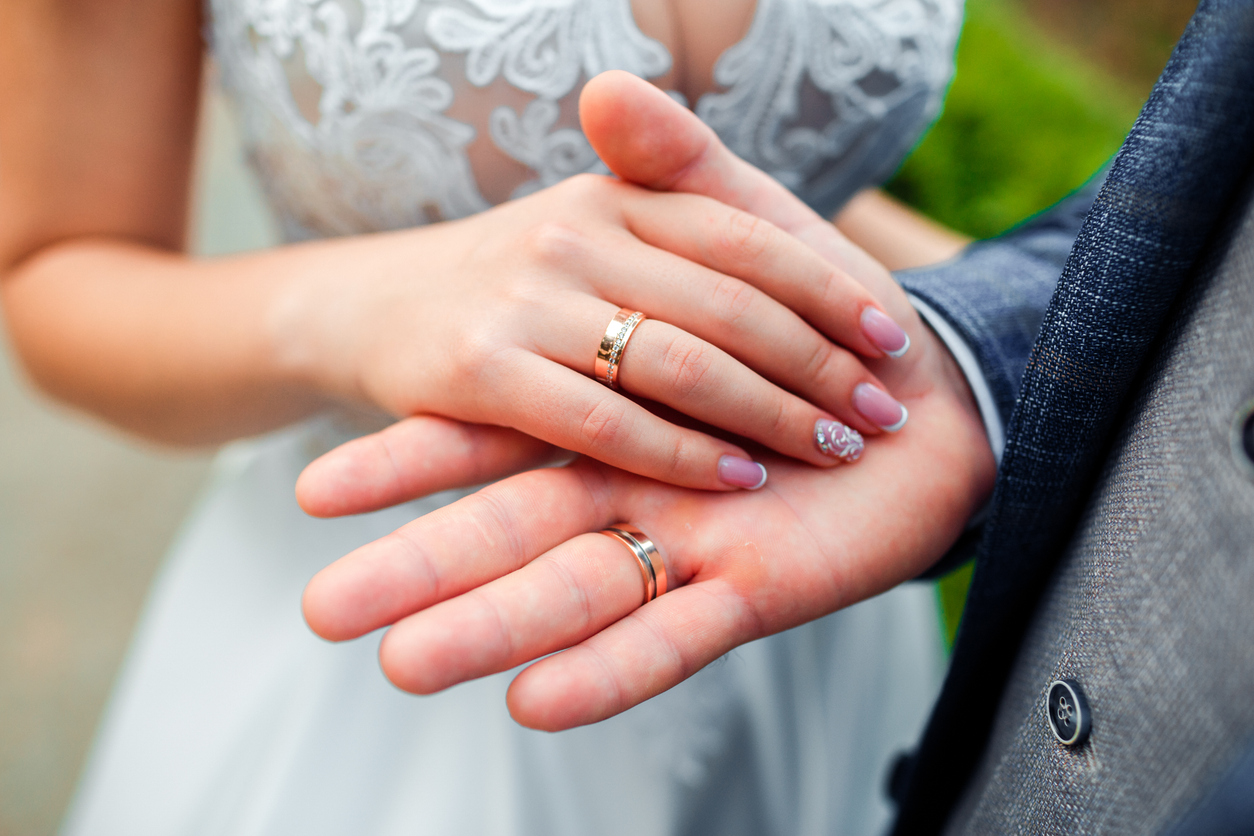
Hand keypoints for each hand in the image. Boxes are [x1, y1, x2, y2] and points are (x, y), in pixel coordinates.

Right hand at [296, 73, 997, 727]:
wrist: (372, 304)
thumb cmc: (513, 278)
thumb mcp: (589, 225)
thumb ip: (678, 218)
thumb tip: (805, 269)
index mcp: (615, 192)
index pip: (746, 236)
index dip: (829, 288)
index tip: (892, 339)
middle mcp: (576, 232)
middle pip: (730, 302)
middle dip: (819, 363)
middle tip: (883, 412)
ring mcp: (526, 299)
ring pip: (681, 360)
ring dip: (772, 411)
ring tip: (836, 447)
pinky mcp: (483, 369)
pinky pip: (606, 420)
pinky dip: (680, 452)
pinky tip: (739, 477)